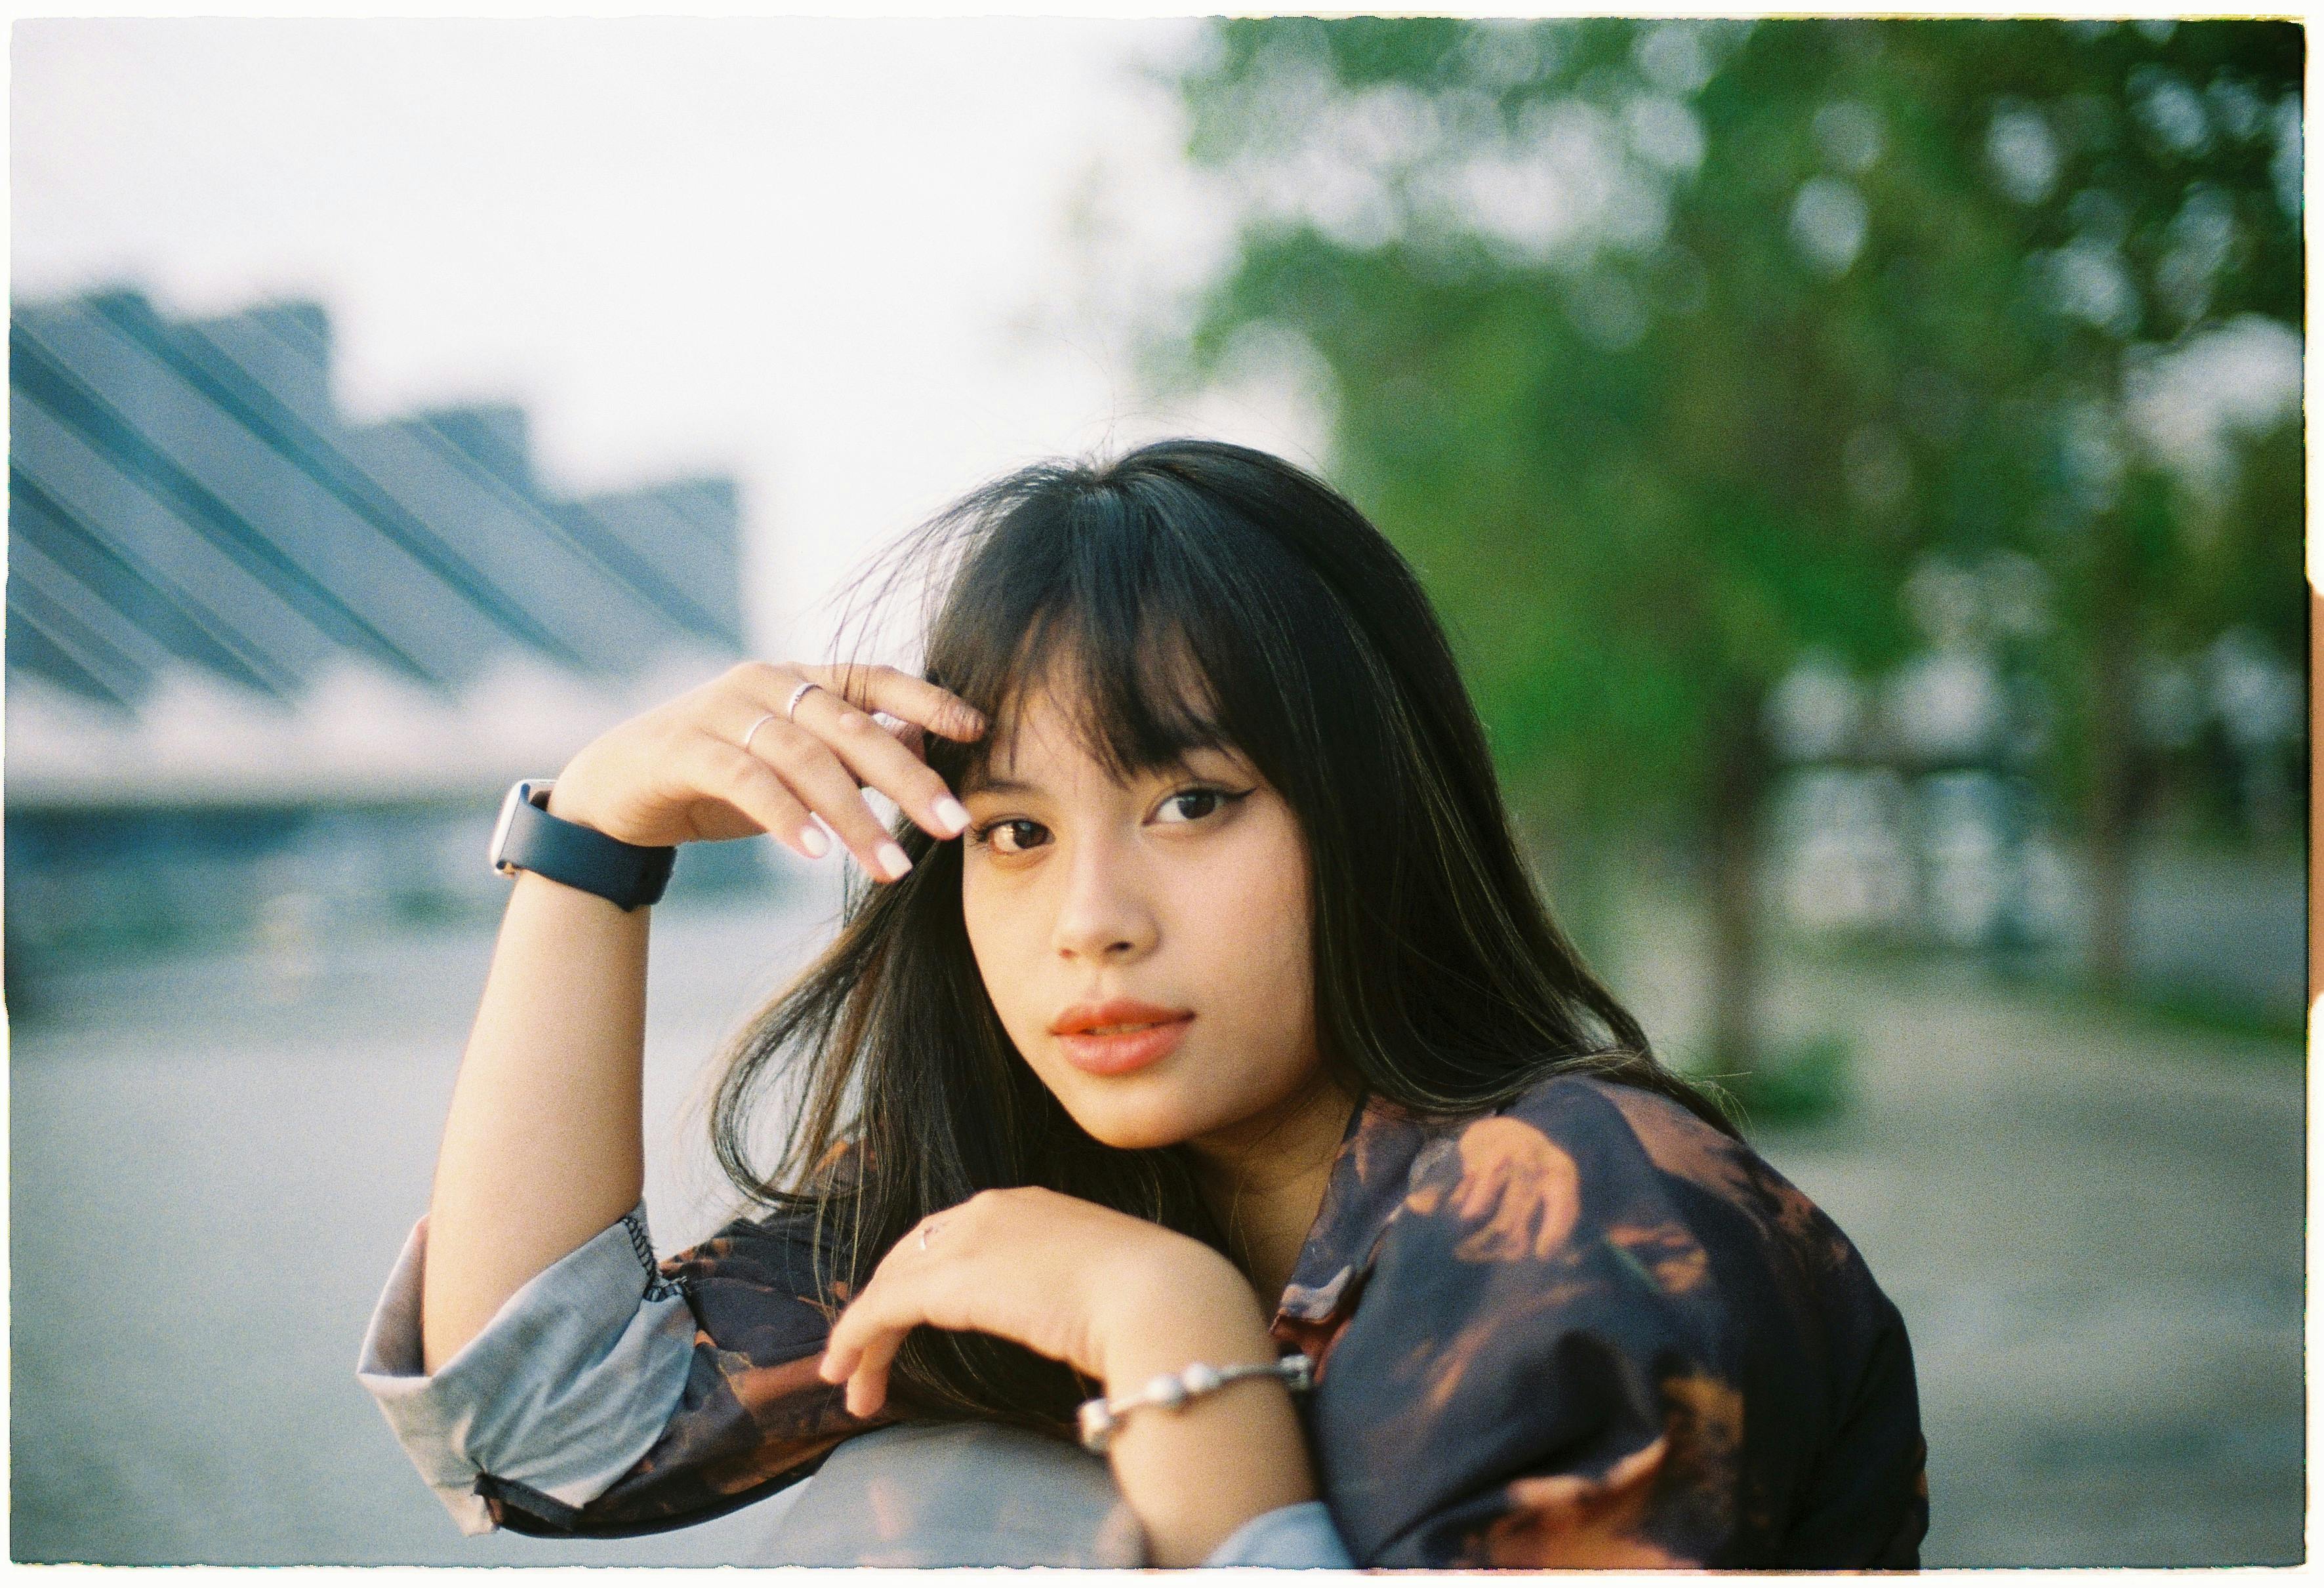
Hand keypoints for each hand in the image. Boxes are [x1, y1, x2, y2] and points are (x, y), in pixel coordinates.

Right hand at [547, 660, 985, 880]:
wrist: (615, 790)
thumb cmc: (720, 777)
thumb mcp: (794, 764)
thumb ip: (852, 754)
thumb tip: (927, 745)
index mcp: (798, 679)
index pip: (874, 678)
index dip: (928, 700)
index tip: (979, 730)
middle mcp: (764, 683)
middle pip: (851, 726)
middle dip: (909, 779)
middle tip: (954, 826)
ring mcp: (721, 710)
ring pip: (805, 759)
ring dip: (854, 817)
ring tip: (890, 868)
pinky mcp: (684, 748)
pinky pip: (746, 779)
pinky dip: (785, 817)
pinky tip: (815, 854)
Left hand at [813, 1187, 1267, 1420]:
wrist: (1164, 1298)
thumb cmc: (1155, 1303)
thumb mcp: (1104, 1283)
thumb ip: (1073, 1292)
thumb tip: (1078, 1326)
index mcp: (1028, 1205)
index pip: (951, 1235)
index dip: (920, 1277)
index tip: (906, 1318)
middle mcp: (989, 1209)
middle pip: (910, 1257)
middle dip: (883, 1307)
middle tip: (865, 1357)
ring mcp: (967, 1241)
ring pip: (889, 1285)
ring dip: (863, 1337)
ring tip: (850, 1385)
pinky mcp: (948, 1282)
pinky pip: (880, 1310)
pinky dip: (854, 1339)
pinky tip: (845, 1374)